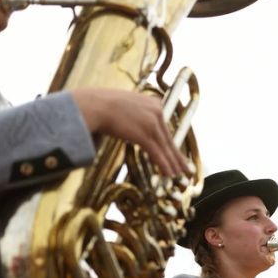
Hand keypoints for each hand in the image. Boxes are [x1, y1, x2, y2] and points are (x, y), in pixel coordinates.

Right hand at [71, 88, 188, 177]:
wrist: (92, 105)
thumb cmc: (101, 104)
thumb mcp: (125, 103)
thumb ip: (136, 112)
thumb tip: (134, 123)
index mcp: (153, 102)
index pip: (165, 127)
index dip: (170, 143)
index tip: (176, 153)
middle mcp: (156, 111)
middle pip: (169, 139)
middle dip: (177, 156)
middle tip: (186, 168)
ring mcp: (151, 123)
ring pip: (165, 148)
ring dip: (173, 164)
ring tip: (179, 175)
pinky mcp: (144, 135)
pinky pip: (157, 153)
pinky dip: (164, 165)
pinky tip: (168, 174)